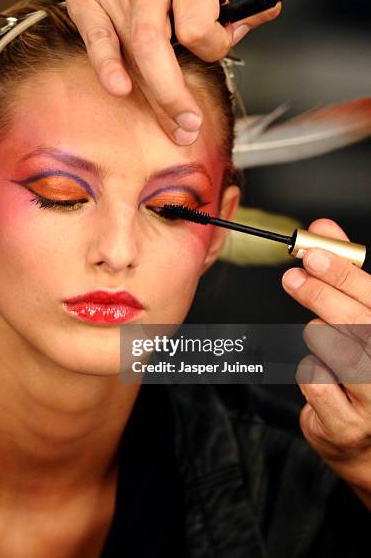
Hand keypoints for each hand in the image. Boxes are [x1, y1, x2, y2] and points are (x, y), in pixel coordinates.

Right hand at [65, 0, 279, 145]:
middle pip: (157, 50)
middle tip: (189, 126)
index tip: (217, 43)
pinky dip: (105, 65)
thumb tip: (243, 26)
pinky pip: (94, 38)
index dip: (214, 46)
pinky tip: (118, 87)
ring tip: (171, 125)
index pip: (199, 28)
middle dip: (174, 97)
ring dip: (151, 95)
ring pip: (131, 51)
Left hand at [281, 218, 370, 509]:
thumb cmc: (370, 376)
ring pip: (331, 348)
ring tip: (326, 342)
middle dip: (318, 292)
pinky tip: (325, 377)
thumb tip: (324, 230)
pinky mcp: (347, 426)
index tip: (312, 252)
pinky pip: (312, 380)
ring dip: (319, 338)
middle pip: (354, 322)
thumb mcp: (366, 321)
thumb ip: (348, 276)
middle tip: (294, 277)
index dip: (342, 272)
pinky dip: (311, 370)